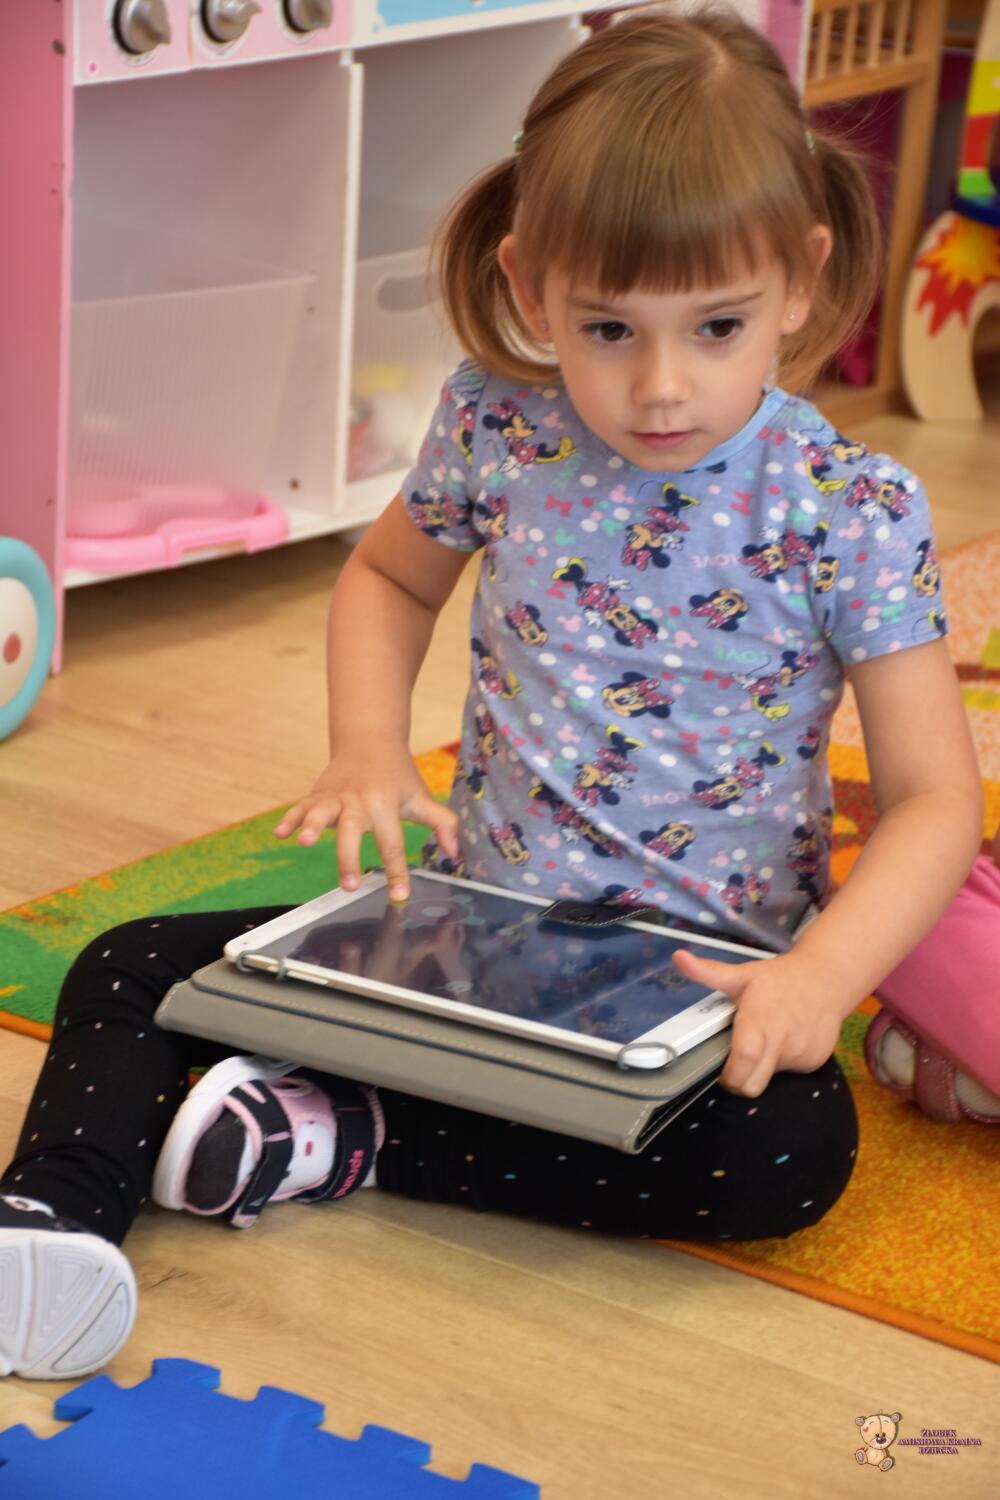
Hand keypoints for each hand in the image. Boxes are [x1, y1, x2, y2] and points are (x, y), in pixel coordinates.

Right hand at [274, 743, 459, 899]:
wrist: (369, 739)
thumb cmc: (397, 776)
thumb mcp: (421, 796)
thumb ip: (442, 823)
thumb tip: (456, 852)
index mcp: (387, 804)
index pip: (393, 841)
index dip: (397, 870)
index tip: (399, 896)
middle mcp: (359, 800)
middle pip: (353, 829)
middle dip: (350, 857)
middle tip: (350, 885)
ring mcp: (335, 796)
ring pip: (321, 810)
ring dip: (312, 825)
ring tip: (306, 842)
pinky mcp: (317, 794)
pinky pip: (300, 805)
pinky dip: (289, 818)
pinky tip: (280, 833)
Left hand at [671, 948, 845, 1096]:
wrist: (828, 978)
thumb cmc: (779, 978)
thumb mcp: (742, 974)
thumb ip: (708, 972)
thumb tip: (678, 957)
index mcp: (760, 1021)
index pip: (744, 1059)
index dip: (729, 1075)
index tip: (721, 1073)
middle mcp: (783, 1041)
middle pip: (754, 1085)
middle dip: (741, 1082)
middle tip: (736, 1065)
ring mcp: (803, 1053)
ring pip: (773, 1078)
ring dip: (763, 1067)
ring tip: (766, 1040)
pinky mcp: (818, 1061)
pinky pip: (793, 1071)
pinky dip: (785, 1062)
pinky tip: (787, 1040)